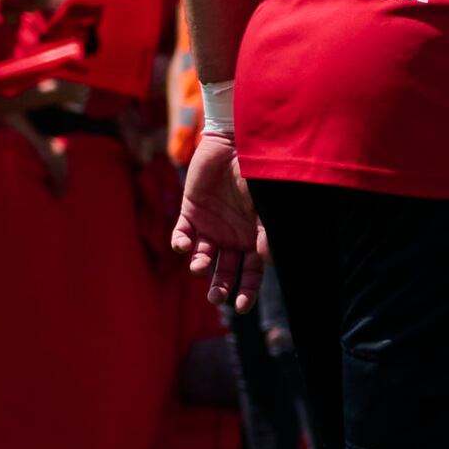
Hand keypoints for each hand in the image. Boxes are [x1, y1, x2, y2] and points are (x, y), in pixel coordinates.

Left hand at [174, 129, 261, 308]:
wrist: (237, 142)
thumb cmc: (258, 173)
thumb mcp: (267, 204)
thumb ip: (266, 231)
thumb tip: (264, 261)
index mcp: (254, 238)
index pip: (251, 271)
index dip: (248, 289)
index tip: (242, 306)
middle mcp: (232, 236)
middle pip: (225, 270)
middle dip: (220, 285)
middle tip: (215, 297)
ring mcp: (210, 225)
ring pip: (202, 256)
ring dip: (200, 265)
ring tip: (201, 266)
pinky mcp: (190, 212)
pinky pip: (182, 235)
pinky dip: (181, 244)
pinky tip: (184, 247)